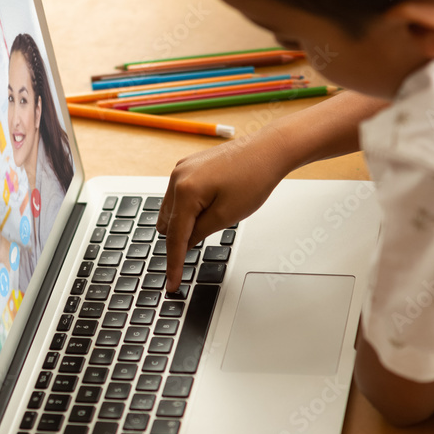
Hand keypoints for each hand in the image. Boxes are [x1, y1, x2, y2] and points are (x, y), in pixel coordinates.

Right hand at [157, 125, 287, 290]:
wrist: (267, 150)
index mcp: (185, 190)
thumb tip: (183, 244)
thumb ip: (199, 233)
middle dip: (181, 237)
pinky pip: (178, 195)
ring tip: (216, 214)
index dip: (174, 264)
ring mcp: (180, 169)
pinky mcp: (187, 166)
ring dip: (185, 222)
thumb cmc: (253, 178)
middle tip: (209, 235)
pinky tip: (210, 204)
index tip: (172, 284)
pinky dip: (188, 207)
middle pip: (167, 224)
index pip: (174, 237)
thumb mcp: (226, 216)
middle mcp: (177, 177)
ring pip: (170, 210)